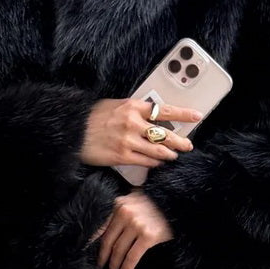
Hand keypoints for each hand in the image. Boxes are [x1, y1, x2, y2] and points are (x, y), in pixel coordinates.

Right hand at [79, 98, 201, 167]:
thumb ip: (134, 110)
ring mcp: (128, 141)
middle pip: (165, 134)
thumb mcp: (114, 105)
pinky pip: (146, 162)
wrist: (73, 132)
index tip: (196, 116)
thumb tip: (151, 115)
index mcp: (132, 106)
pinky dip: (155, 163)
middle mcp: (133, 123)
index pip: (164, 110)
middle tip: (188, 145)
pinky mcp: (122, 156)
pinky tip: (159, 163)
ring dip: (169, 154)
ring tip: (174, 156)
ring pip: (158, 151)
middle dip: (180, 141)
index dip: (183, 114)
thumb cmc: (92, 118)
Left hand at [90, 189, 173, 268]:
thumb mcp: (136, 200)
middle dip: (103, 258)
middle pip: (108, 241)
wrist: (181, 203)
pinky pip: (133, 256)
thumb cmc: (158, 204)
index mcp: (119, 204)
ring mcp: (137, 224)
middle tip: (100, 268)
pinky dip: (126, 267)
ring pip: (119, 250)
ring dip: (113, 265)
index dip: (93, 243)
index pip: (101, 227)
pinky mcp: (149, 235)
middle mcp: (125, 212)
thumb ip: (122, 210)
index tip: (88, 253)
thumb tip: (105, 230)